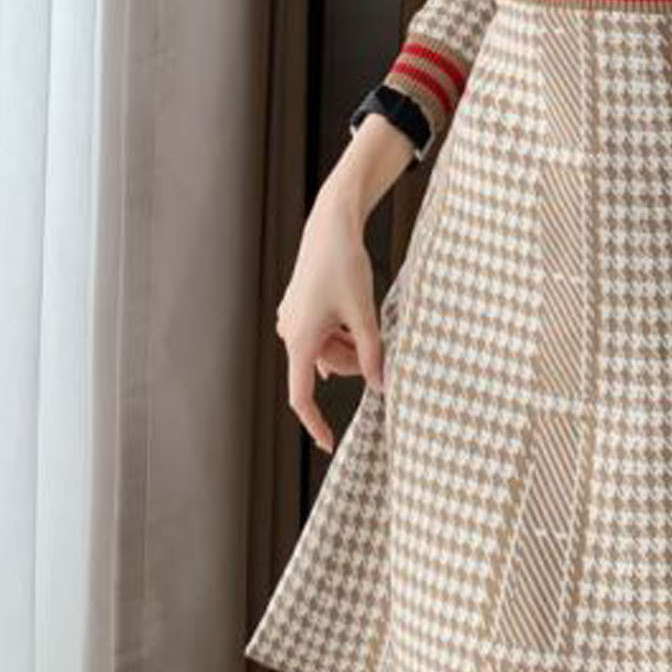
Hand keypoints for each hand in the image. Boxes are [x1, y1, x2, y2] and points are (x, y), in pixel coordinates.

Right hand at [272, 181, 386, 453]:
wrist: (331, 227)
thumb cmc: (347, 266)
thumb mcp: (365, 314)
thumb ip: (372, 353)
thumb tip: (381, 387)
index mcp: (300, 340)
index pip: (302, 397)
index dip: (315, 424)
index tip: (328, 445)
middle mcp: (289, 333)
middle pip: (324, 370)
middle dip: (352, 363)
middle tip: (379, 344)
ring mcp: (291, 320)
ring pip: (324, 352)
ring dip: (347, 345)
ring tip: (364, 319)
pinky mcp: (298, 309)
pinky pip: (320, 336)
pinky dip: (338, 334)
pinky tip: (349, 325)